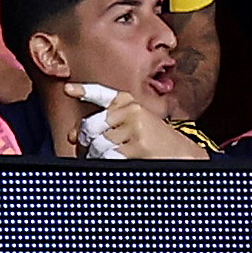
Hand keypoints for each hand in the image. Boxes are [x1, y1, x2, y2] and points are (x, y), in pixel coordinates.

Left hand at [65, 82, 207, 160]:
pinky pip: (108, 157)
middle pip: (90, 126)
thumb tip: (73, 135)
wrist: (184, 155)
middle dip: (86, 142)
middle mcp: (132, 111)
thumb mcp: (133, 125)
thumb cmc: (155, 141)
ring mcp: (135, 128)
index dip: (83, 91)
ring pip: (97, 144)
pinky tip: (119, 162)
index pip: (102, 94)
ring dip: (96, 156)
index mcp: (130, 103)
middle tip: (91, 150)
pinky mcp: (138, 146)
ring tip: (111, 157)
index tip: (67, 89)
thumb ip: (105, 125)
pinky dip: (107, 163)